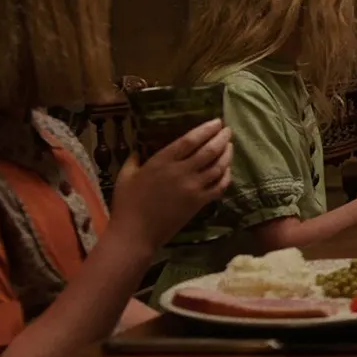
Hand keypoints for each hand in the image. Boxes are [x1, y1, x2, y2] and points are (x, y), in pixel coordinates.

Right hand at [110, 119, 233, 251]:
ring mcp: (193, 188)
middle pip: (209, 150)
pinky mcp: (199, 203)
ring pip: (218, 167)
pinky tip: (227, 170)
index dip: (206, 129)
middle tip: (228, 130)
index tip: (216, 122)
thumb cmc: (127, 204)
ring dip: (227, 154)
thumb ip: (134, 159)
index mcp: (162, 162)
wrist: (136, 234)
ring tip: (230, 146)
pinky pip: (219, 186)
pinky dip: (227, 176)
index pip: (190, 140)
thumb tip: (140, 148)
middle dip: (222, 138)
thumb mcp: (125, 176)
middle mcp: (181, 172)